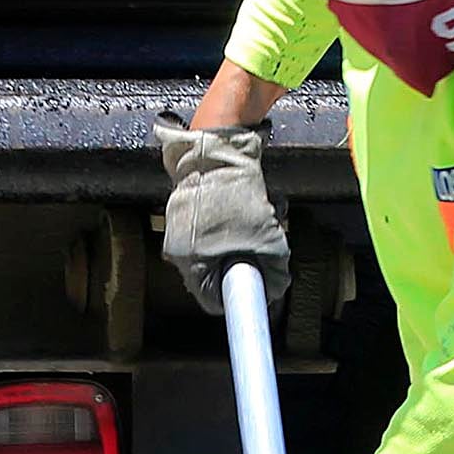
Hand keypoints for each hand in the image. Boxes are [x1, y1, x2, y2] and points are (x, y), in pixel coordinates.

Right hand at [154, 114, 291, 317]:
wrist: (216, 152)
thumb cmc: (234, 191)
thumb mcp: (265, 235)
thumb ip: (273, 268)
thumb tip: (275, 288)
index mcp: (191, 262)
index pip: (212, 300)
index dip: (236, 298)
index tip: (251, 291)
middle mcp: (178, 253)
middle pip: (211, 280)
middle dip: (235, 269)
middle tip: (253, 253)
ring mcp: (178, 235)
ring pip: (210, 258)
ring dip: (231, 250)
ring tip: (246, 229)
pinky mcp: (182, 218)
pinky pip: (206, 238)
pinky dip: (223, 233)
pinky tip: (235, 217)